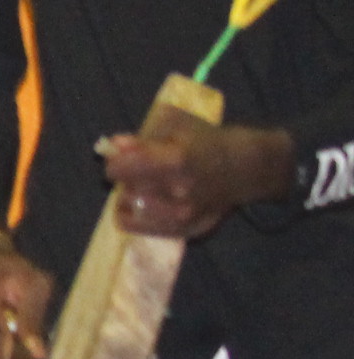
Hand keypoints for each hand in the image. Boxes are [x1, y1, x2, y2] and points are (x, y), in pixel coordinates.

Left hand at [104, 113, 294, 239]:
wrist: (245, 168)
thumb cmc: (207, 142)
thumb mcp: (176, 128)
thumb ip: (141, 140)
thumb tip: (113, 146)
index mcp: (176, 160)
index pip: (120, 169)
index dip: (116, 163)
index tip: (122, 160)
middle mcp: (179, 191)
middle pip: (124, 190)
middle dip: (126, 181)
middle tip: (139, 173)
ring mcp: (183, 214)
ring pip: (130, 210)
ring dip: (130, 199)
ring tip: (146, 188)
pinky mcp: (186, 230)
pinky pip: (141, 229)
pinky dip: (135, 217)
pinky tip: (145, 205)